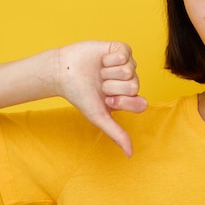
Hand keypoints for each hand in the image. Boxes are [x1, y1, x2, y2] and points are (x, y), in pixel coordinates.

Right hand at [54, 41, 146, 155]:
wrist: (63, 72)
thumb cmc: (81, 95)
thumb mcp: (99, 116)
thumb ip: (116, 133)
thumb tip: (130, 154)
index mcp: (129, 98)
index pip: (141, 103)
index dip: (122, 102)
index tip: (107, 100)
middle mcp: (131, 81)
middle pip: (134, 85)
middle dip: (112, 86)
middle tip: (100, 85)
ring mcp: (127, 65)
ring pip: (129, 69)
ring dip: (108, 72)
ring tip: (99, 72)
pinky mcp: (121, 49)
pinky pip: (124, 54)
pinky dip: (109, 58)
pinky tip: (101, 60)